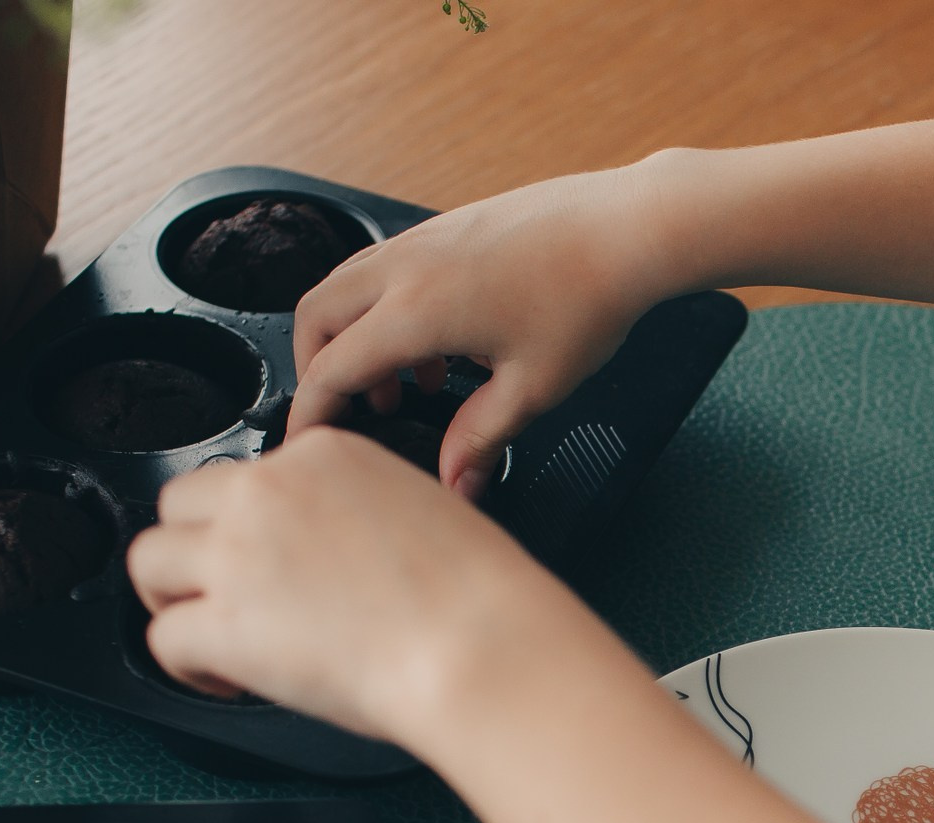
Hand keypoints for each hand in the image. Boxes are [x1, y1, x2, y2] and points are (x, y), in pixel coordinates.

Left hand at [126, 429, 550, 742]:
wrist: (478, 645)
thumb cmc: (475, 597)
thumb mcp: (422, 512)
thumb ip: (358, 514)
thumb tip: (329, 557)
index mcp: (324, 457)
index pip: (250, 476)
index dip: (251, 524)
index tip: (272, 562)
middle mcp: (269, 492)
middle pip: (179, 505)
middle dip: (195, 552)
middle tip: (223, 595)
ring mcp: (238, 555)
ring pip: (149, 562)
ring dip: (173, 600)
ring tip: (208, 638)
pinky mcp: (222, 623)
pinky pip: (163, 639)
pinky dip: (185, 667)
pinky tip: (224, 680)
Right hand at [287, 160, 685, 497]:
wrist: (626, 231)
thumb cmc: (587, 301)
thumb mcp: (532, 389)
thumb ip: (482, 439)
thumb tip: (455, 483)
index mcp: (415, 311)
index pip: (332, 367)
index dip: (312, 412)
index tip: (308, 442)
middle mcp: (406, 265)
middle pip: (318, 313)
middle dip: (318, 366)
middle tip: (349, 411)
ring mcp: (425, 239)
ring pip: (351, 284)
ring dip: (357, 336)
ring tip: (407, 389)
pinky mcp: (448, 227)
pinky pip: (390, 268)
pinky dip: (389, 309)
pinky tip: (444, 348)